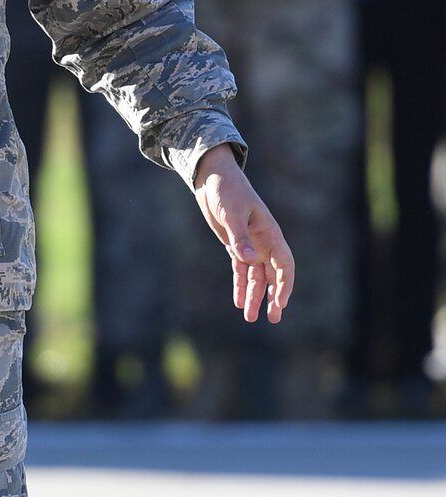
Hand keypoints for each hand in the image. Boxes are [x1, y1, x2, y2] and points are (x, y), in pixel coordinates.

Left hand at [193, 144, 294, 323]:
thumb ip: (239, 237)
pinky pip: (241, 270)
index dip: (285, 285)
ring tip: (250, 317)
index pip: (284, 264)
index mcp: (270, 233)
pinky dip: (240, 286)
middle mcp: (263, 242)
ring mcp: (250, 245)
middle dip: (273, 297)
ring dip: (254, 296)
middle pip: (272, 275)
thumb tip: (249, 260)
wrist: (212, 178)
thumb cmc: (226, 191)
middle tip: (273, 318)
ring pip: (256, 276)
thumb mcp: (231, 213)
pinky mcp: (234, 245)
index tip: (281, 303)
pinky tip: (238, 302)